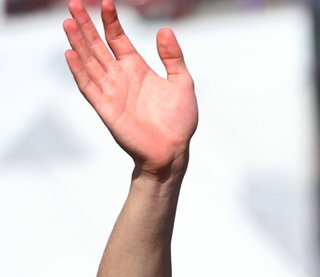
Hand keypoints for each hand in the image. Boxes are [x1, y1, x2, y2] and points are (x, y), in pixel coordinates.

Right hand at [63, 0, 196, 176]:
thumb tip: (165, 30)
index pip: (118, 39)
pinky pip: (89, 86)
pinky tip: (70, 53)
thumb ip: (173, 58)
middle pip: (98, 46)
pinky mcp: (106, 107)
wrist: (173, 151)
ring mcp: (111, 91)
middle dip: (86, 25)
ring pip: (89, 62)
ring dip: (78, 43)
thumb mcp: (182, 83)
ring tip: (68, 23)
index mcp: (136, 68)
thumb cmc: (178, 121)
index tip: (107, 3)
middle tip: (74, 3)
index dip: (111, 22)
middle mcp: (120, 76)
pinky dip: (79, 70)